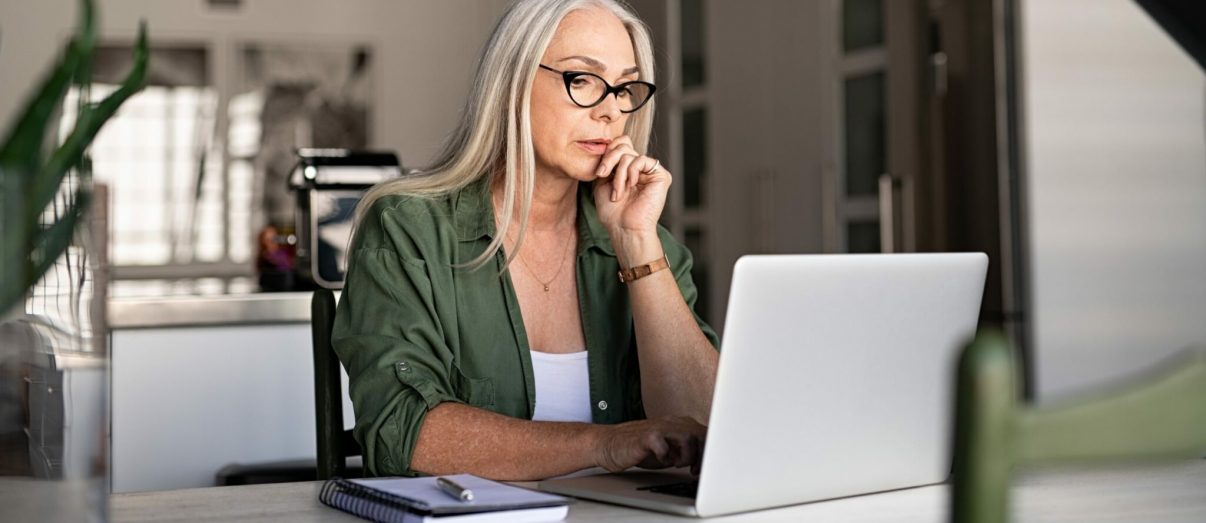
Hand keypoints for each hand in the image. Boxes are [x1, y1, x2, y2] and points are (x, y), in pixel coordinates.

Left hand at [591, 136, 670, 235]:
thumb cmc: (612, 212)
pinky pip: (641, 160)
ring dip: (618, 174)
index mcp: (628, 169)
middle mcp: (641, 168)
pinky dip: (631, 172)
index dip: (609, 151)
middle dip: (609, 159)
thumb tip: (608, 144)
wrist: (624, 229)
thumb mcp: (602, 183)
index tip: (599, 170)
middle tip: (601, 175)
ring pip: (629, 154)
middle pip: (623, 145)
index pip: (621, 144)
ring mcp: (651, 171)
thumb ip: (607, 163)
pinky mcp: (661, 175)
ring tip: (616, 192)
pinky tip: (631, 186)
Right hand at [591, 416, 705, 474]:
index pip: (705, 433)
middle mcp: (671, 422)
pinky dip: (665, 457)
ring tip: (675, 464)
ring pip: (687, 437)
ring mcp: (659, 427)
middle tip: (693, 470)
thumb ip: (687, 450)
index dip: (709, 452)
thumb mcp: (669, 449)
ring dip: (685, 456)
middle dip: (701, 456)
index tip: (702, 468)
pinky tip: (660, 460)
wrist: (610, 445)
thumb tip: (706, 461)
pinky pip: (664, 446)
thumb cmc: (640, 449)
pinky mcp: (646, 436)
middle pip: (701, 434)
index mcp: (679, 424)